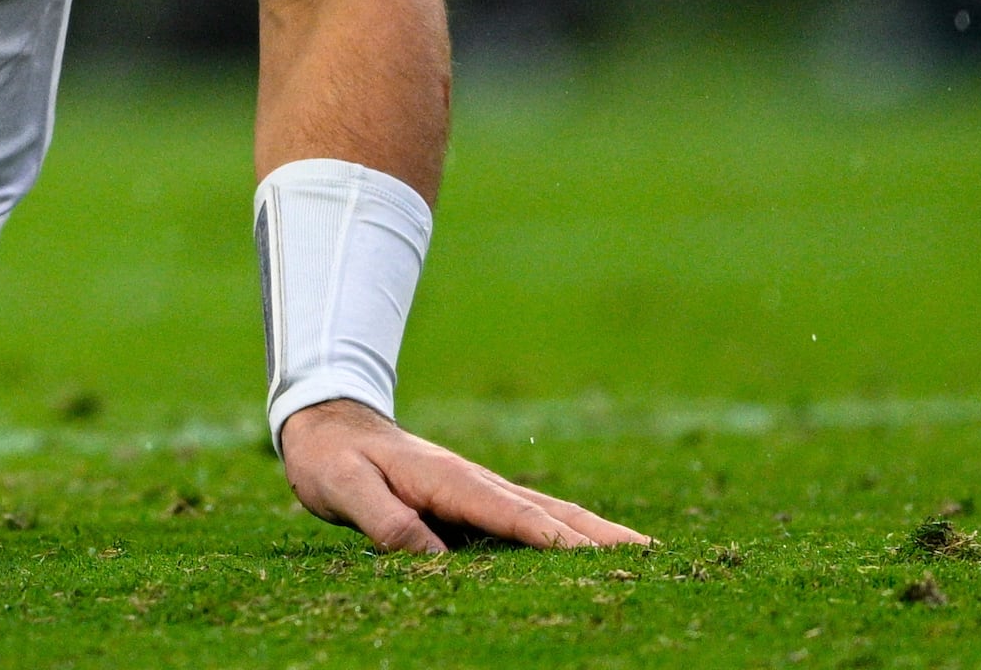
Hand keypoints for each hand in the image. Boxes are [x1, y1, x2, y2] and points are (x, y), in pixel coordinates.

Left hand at [278, 400, 647, 552]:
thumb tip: (431, 556)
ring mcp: (480, 491)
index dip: (551, 537)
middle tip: (654, 556)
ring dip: (595, 533)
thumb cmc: (333, 459)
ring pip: (549, 514)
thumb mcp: (343, 489)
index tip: (596, 556)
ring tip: (646, 553)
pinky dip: (568, 534)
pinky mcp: (475, 502)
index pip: (509, 513)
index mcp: (448, 479)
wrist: (327, 423)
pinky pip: (530, 521)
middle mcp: (475, 482)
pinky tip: (592, 551)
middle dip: (599, 535)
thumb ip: (383, 521)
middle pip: (548, 512)